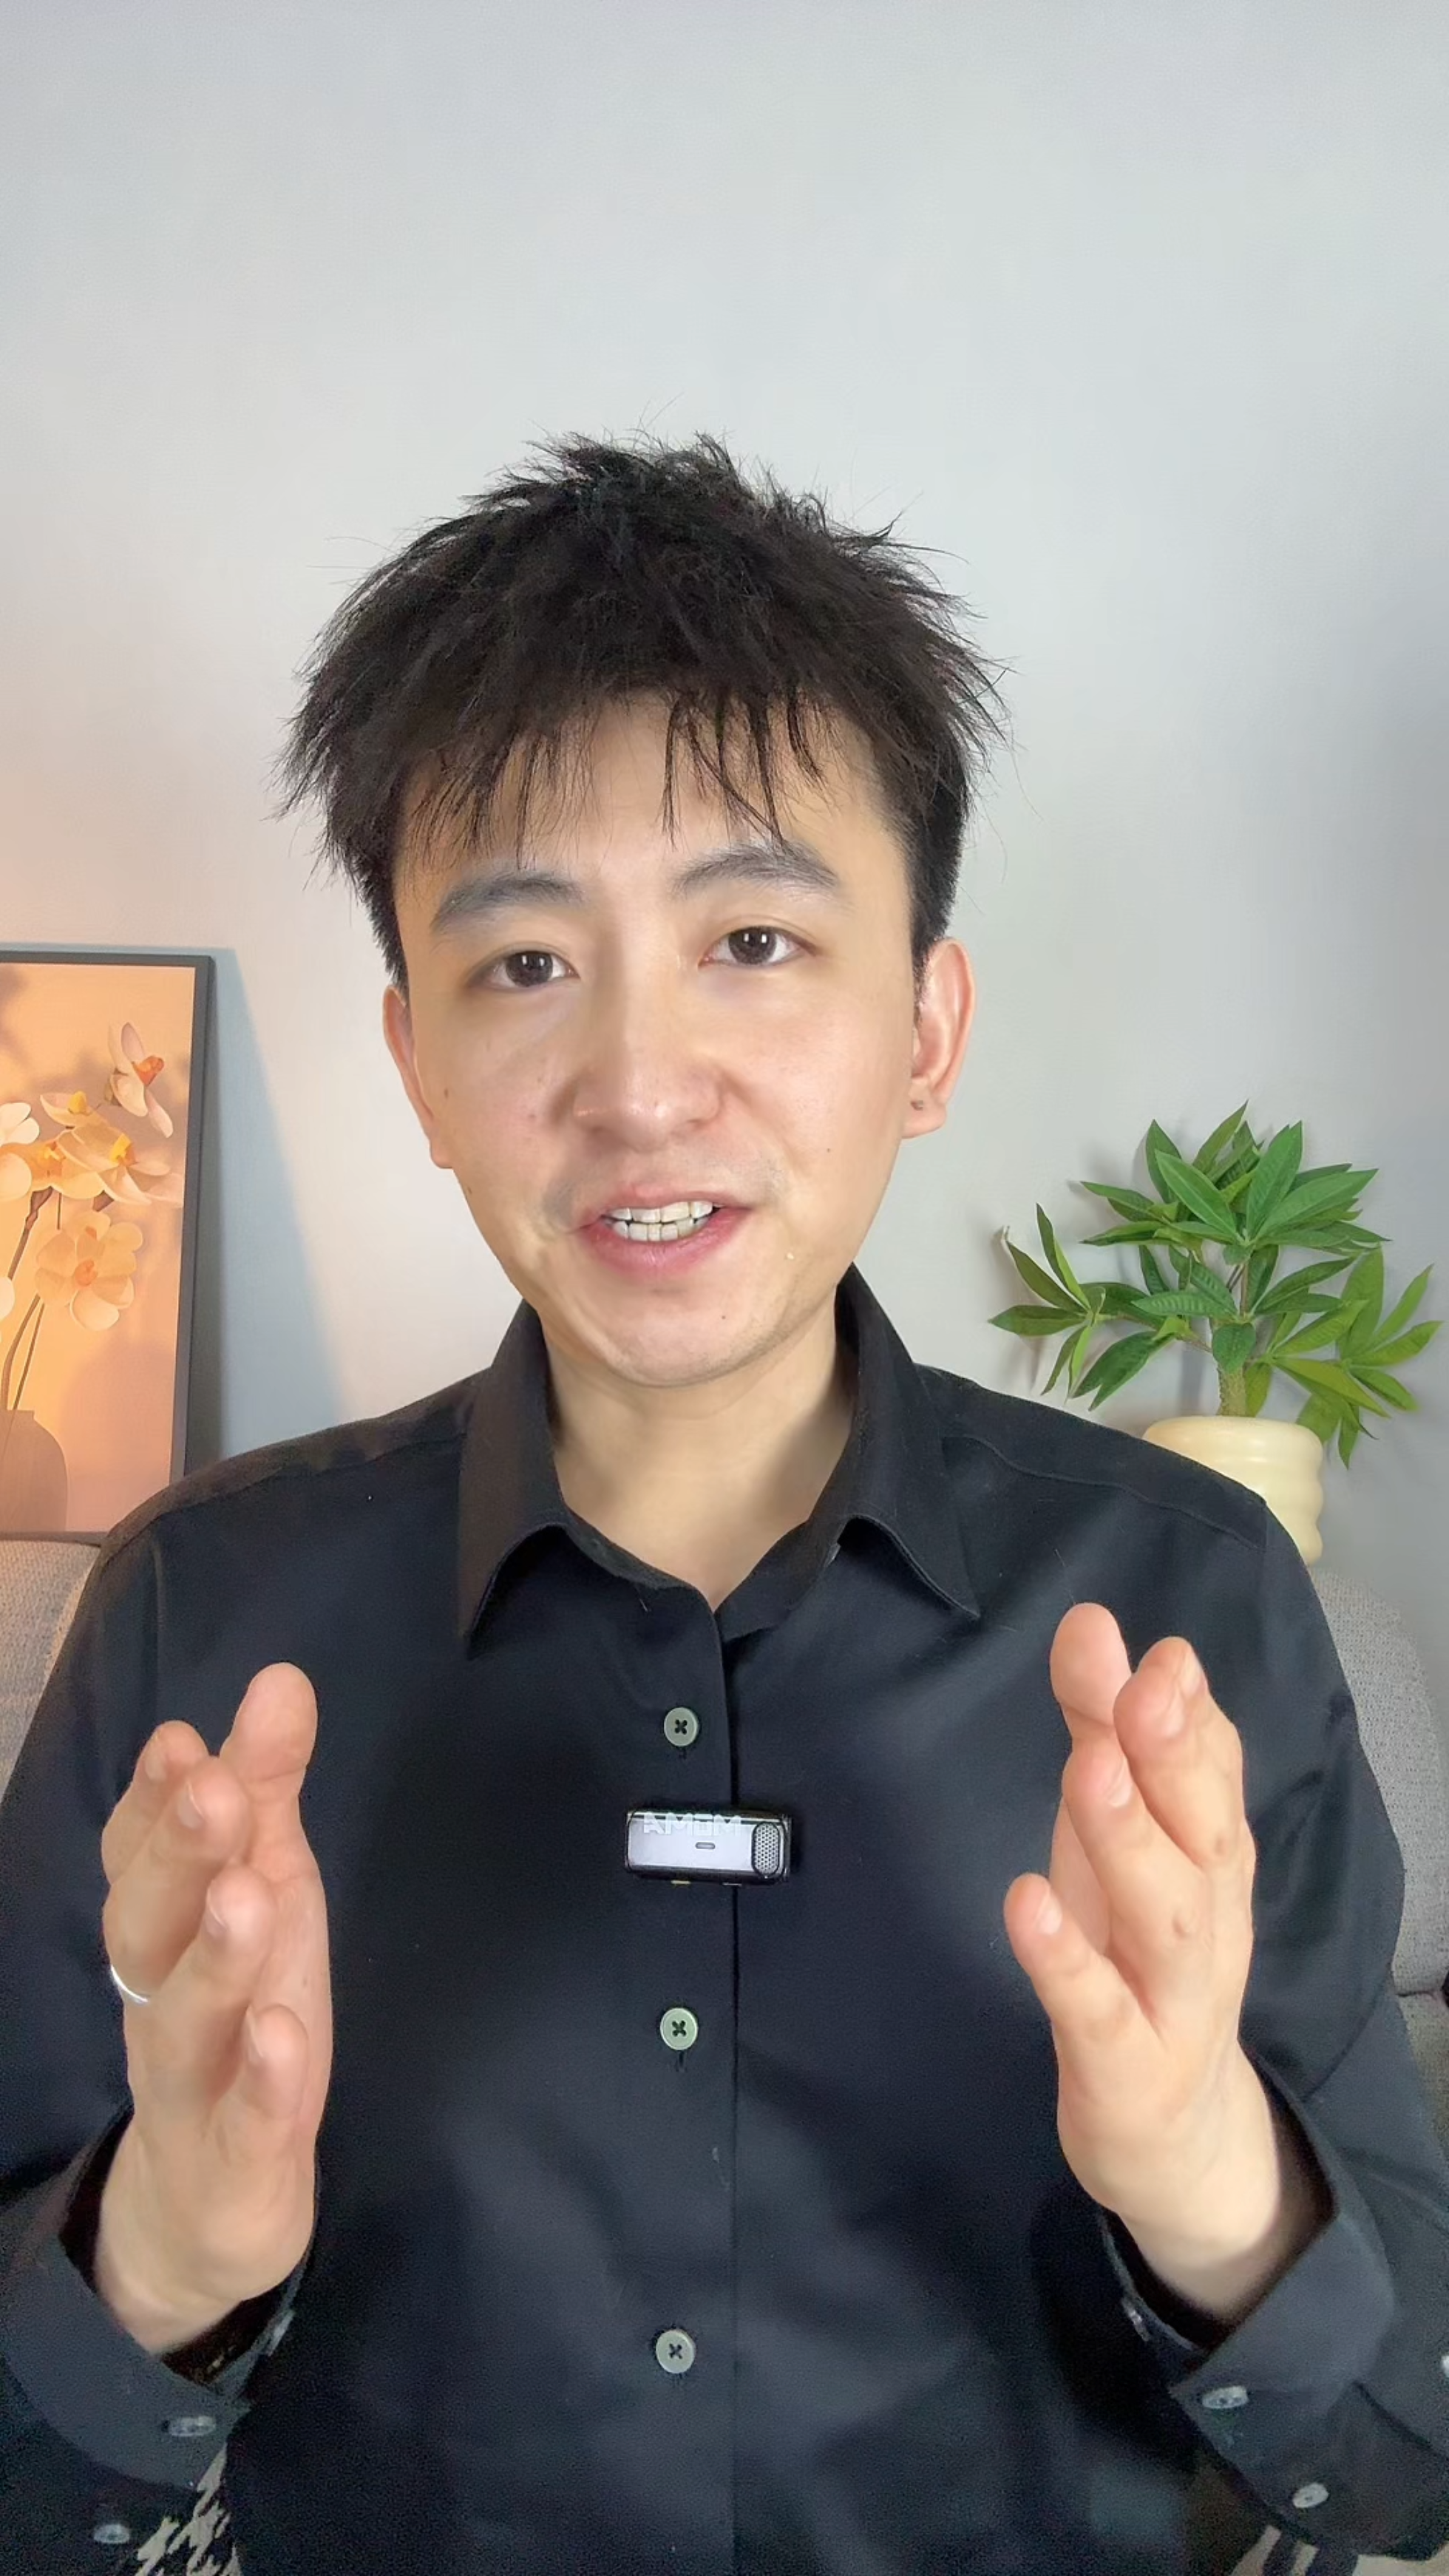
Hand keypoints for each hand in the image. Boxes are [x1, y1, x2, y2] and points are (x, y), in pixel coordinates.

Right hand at [94, 1665, 331, 2350]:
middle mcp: (162, 2001)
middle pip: (150, 1929)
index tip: (181, 1740)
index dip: (154, 1804)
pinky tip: (280, 2035)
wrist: (209, 2204)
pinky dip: (260, 2080)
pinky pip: (244, 2121)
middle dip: (179, 1857)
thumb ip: (265, 1794)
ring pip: (188, 2020)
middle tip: (215, 1792)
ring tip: (249, 1896)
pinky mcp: (237, 2162)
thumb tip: (281, 1681)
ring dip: (217, 1955)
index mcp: (167, 1933)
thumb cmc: (240, 2019)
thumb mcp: (264, 1893)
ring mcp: (193, 2086)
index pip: (139, 1862)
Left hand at [1002, 1604, 1261, 2252]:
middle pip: (1204, 1835)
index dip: (1192, 1717)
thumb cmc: (1137, 1958)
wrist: (1178, 2137)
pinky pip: (1096, 2012)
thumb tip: (1093, 1625)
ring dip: (1129, 1839)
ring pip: (1164, 1917)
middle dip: (1173, 1757)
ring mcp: (1171, 2001)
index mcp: (1208, 1862)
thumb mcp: (1117, 1841)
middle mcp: (1207, 1923)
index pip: (1214, 1779)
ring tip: (1087, 1769)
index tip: (1164, 1654)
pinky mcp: (1124, 2068)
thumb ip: (1104, 1731)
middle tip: (1142, 1689)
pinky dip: (1065, 1958)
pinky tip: (1027, 1901)